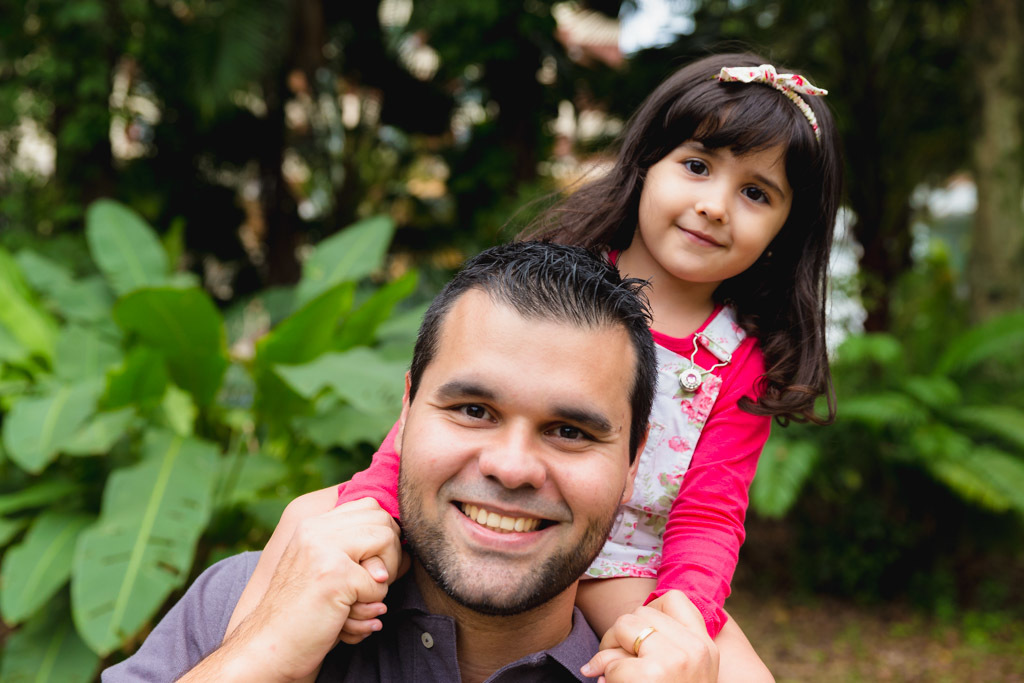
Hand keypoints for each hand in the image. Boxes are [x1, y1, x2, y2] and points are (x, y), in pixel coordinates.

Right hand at [211, 498, 403, 681]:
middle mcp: (316, 530)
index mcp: (312, 525)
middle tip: (376, 583)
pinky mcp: (334, 576)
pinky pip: (379, 584)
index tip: (377, 564)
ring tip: (364, 598)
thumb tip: (407, 540)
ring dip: (385, 577)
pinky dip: (371, 605)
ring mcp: (324, 550)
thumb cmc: (302, 613)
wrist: (269, 648)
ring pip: (387, 540)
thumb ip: (354, 548)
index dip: (384, 534)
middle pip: (382, 520)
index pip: (368, 506)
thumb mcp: (324, 569)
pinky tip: (348, 617)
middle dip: (391, 553)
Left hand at [582, 591, 718, 682]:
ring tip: (616, 677)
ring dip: (609, 652)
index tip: (642, 640)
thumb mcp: (680, 674)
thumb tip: (615, 639)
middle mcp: (695, 649)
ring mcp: (676, 659)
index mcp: (706, 647)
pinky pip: (613, 662)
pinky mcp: (654, 674)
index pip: (674, 600)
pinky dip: (607, 676)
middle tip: (619, 664)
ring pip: (623, 626)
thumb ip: (660, 648)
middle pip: (639, 612)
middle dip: (619, 635)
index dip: (649, 614)